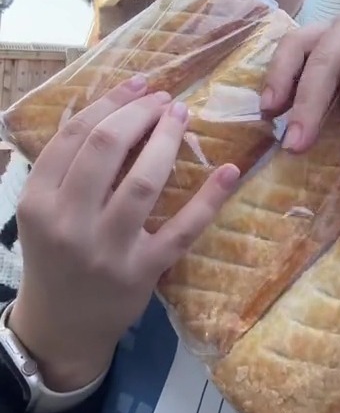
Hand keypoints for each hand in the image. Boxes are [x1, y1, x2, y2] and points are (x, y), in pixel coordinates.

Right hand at [9, 76, 238, 390]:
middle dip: (140, 113)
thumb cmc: (55, 257)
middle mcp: (68, 223)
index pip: (74, 135)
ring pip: (144, 181)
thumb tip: (116, 109)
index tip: (139, 86)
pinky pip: (182, 229)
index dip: (111, 102)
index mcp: (37, 201)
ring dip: (168, 140)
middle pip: (106, 148)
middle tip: (165, 100)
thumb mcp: (43, 212)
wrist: (62, 326)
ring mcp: (107, 250)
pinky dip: (209, 198)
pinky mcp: (142, 272)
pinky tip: (229, 170)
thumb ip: (68, 169)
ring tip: (183, 116)